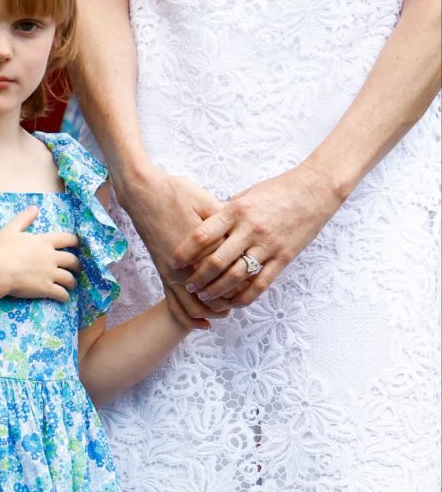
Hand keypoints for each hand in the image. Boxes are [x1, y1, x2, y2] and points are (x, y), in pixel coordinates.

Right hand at [0, 205, 80, 301]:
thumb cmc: (1, 250)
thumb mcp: (10, 230)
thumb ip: (24, 218)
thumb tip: (35, 208)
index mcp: (44, 242)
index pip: (67, 239)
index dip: (75, 242)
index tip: (78, 245)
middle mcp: (51, 257)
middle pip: (72, 260)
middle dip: (77, 265)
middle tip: (77, 268)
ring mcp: (49, 274)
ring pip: (69, 278)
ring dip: (72, 282)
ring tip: (71, 285)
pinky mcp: (46, 288)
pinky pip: (61, 293)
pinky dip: (65, 296)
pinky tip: (64, 298)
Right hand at [118, 169, 231, 328]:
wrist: (143, 194)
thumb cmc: (175, 193)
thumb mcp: (205, 201)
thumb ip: (225, 220)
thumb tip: (245, 232)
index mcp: (201, 247)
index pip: (229, 270)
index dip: (246, 278)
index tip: (257, 276)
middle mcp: (186, 265)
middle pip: (214, 294)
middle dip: (232, 299)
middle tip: (246, 296)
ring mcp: (172, 273)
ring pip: (195, 306)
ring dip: (212, 312)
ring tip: (227, 311)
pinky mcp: (163, 274)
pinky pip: (175, 305)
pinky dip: (190, 318)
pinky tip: (202, 324)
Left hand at [172, 163, 341, 307]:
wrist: (316, 189)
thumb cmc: (279, 189)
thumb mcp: (247, 194)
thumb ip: (227, 212)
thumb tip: (205, 224)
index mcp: (237, 210)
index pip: (202, 236)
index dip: (185, 253)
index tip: (174, 263)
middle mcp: (250, 229)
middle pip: (216, 261)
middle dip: (198, 278)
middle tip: (189, 285)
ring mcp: (268, 245)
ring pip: (236, 277)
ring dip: (217, 290)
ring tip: (206, 296)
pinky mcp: (284, 257)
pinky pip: (261, 284)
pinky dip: (244, 297)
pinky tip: (233, 302)